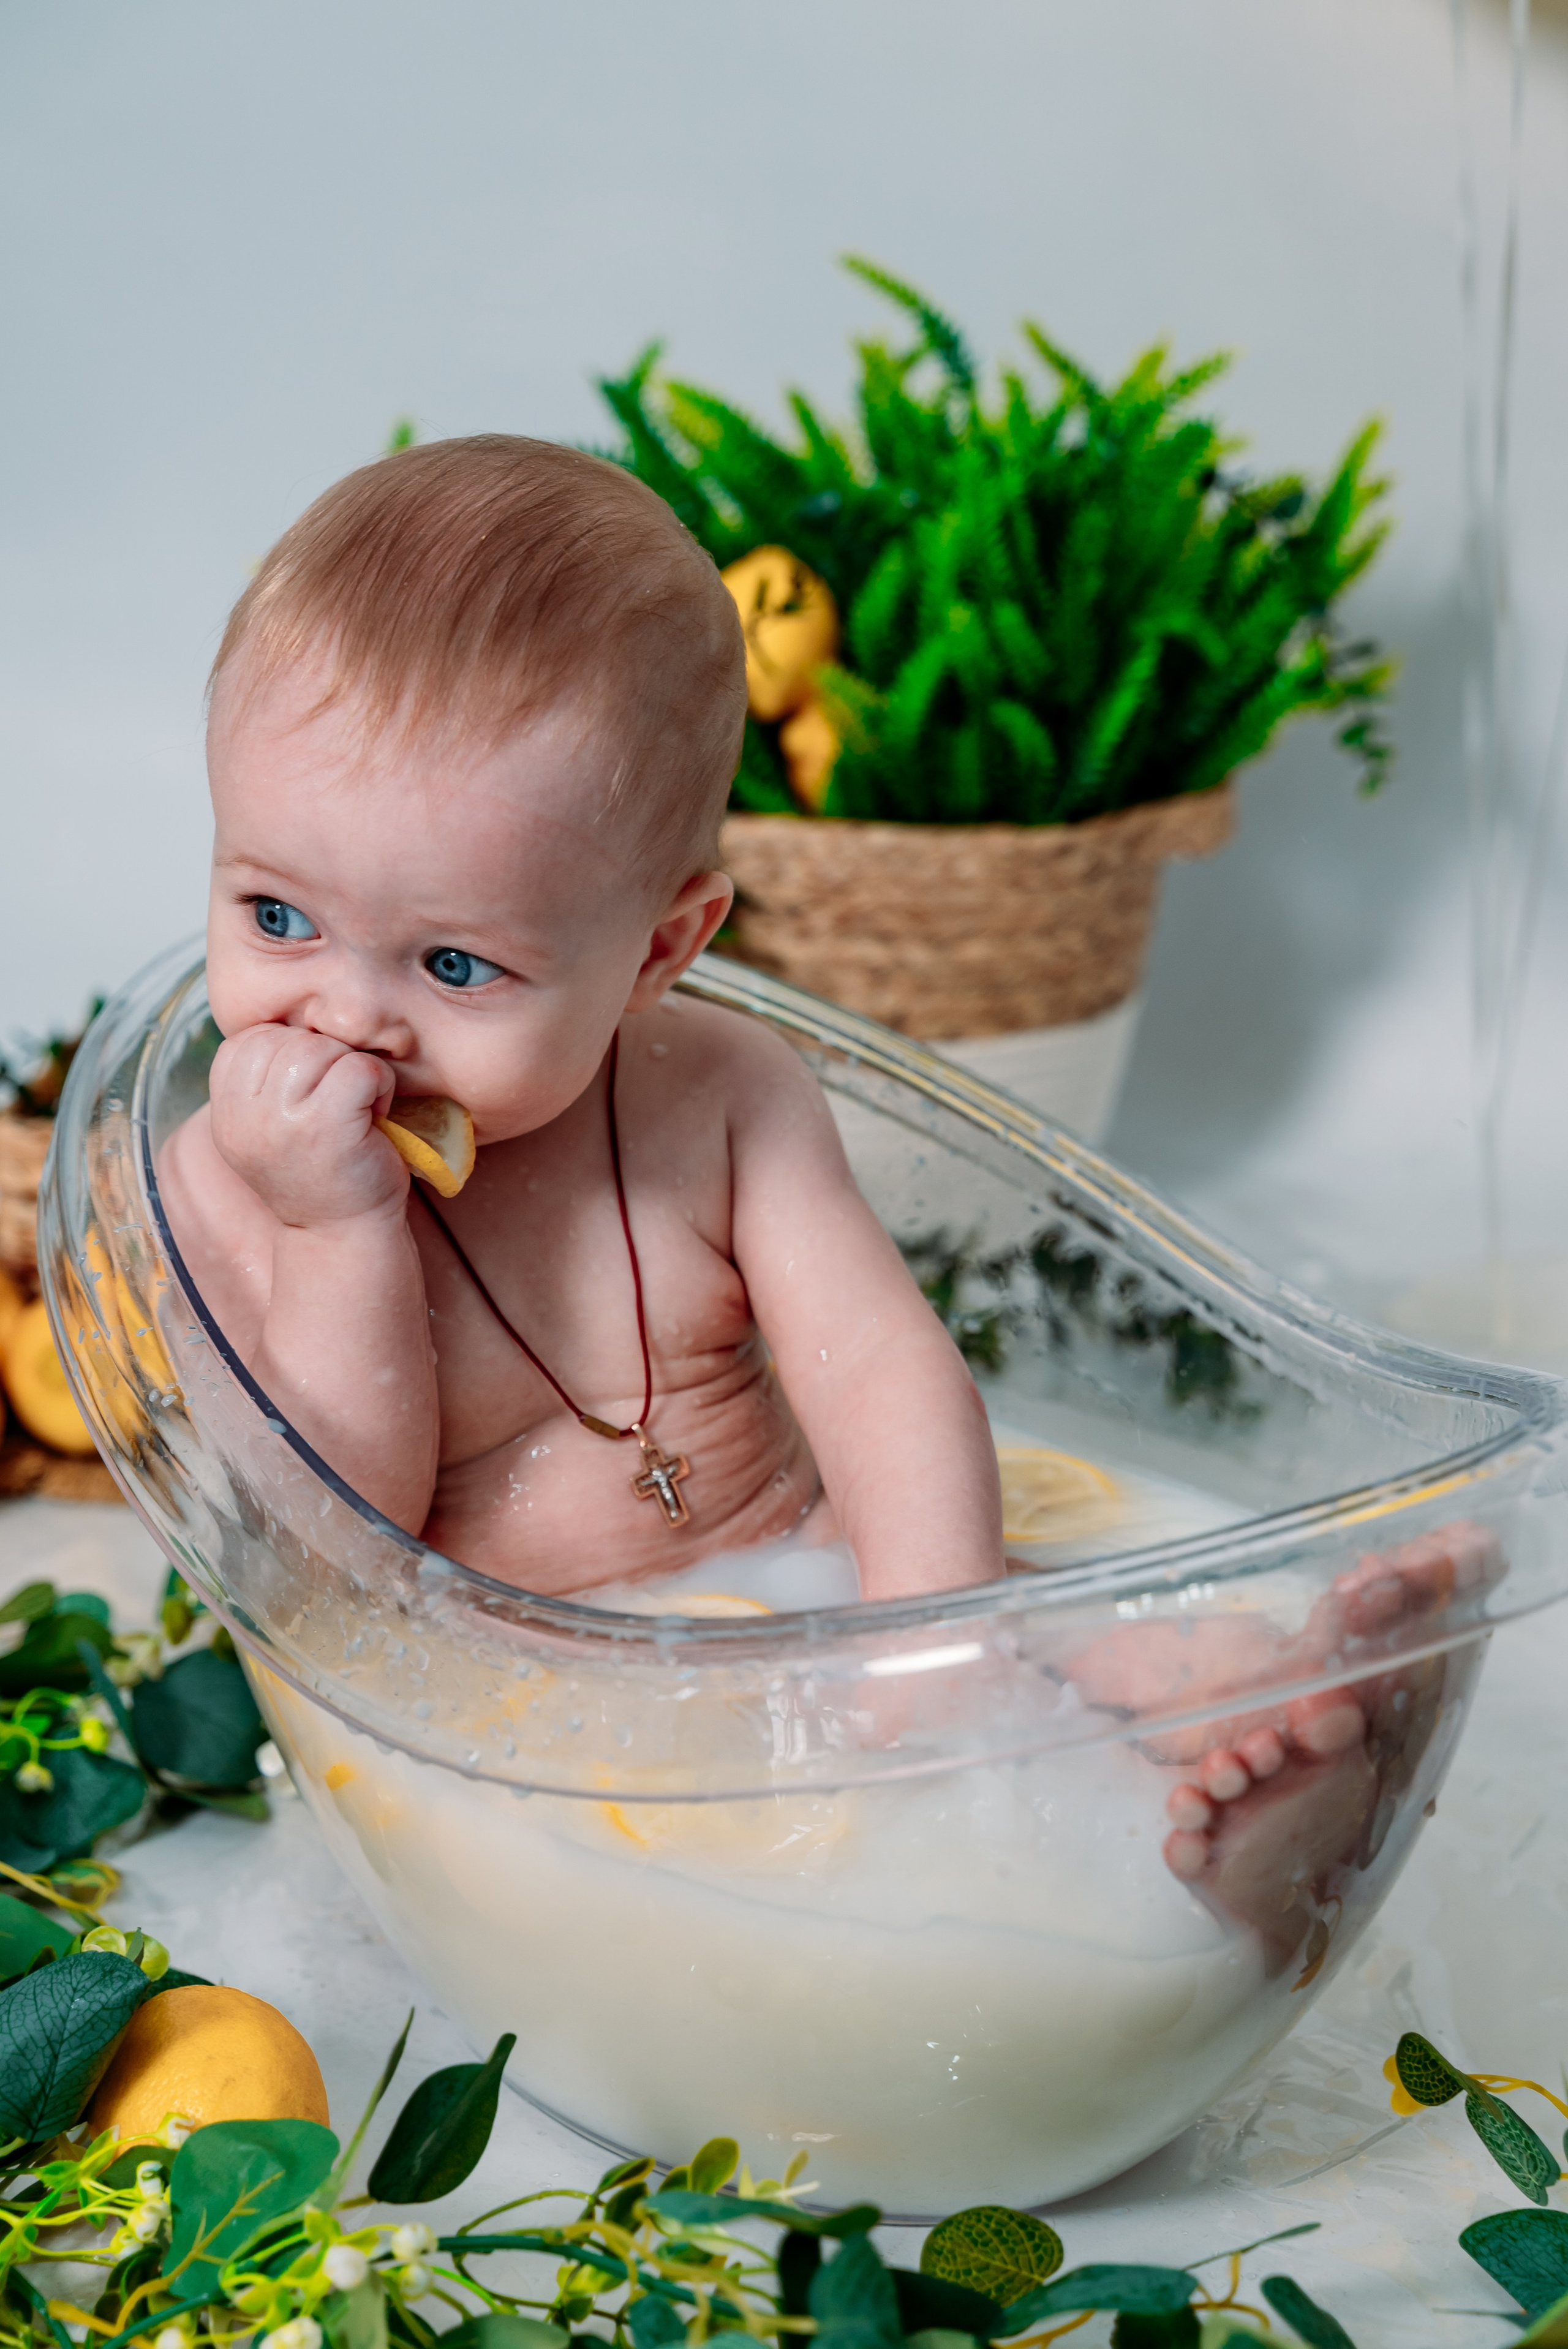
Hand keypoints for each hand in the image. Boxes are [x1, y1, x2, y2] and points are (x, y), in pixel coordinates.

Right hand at [208, 1025, 406, 1228]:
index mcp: (226, 1113)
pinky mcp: (327, 1125)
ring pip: (319, 1048)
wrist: (342, 1236)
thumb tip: (284, 1019)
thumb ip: (262, 1081)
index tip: (309, 1091)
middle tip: (339, 1101)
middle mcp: (244, 1117)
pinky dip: (379, 1084)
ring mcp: (283, 1121)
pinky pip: (358, 1067)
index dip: (288, 1052)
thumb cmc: (320, 1173)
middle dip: (324, 1059)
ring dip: (351, 1070)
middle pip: (285, 1038)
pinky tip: (374, 1116)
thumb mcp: (269, 1128)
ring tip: (355, 1109)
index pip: (247, 1039)